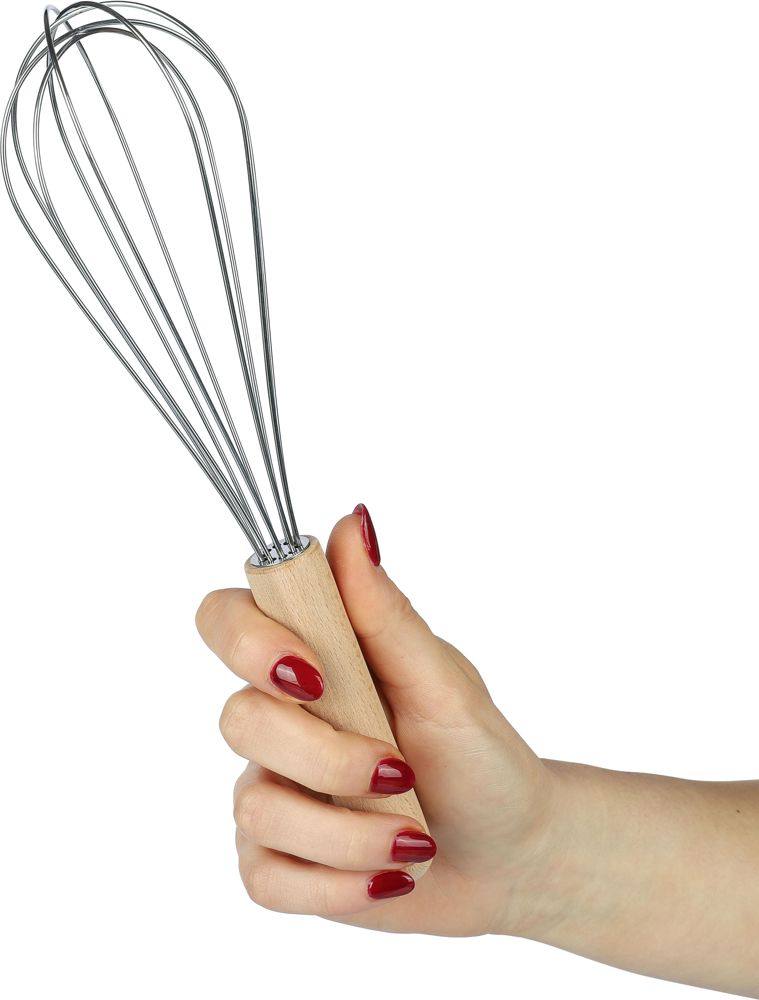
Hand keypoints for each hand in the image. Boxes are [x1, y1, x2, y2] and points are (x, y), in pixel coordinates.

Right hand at [195, 507, 557, 935]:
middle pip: (238, 720)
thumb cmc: (482, 757)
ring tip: (414, 841)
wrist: (511, 853)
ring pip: (256, 808)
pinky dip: (335, 886)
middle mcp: (283, 720)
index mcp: (316, 660)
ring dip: (348, 834)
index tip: (316, 675)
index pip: (227, 619)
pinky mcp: (279, 860)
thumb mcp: (445, 684)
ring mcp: (275, 790)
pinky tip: (388, 878)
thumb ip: (386, 611)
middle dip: (324, 757)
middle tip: (397, 773)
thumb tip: (353, 521)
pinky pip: (265, 876)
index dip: (249, 642)